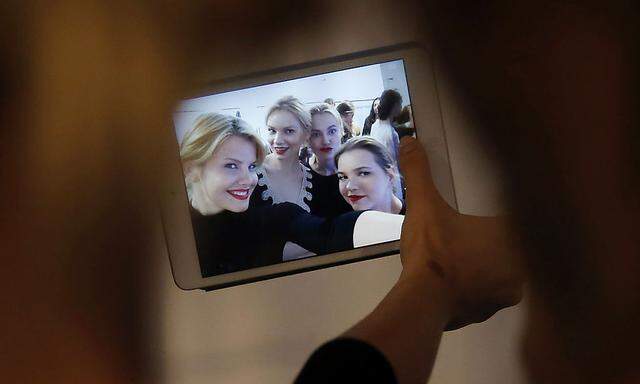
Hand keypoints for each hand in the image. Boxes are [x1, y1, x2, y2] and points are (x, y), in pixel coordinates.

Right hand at [398, 136, 523, 329]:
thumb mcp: (424, 206)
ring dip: (486, 267)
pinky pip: (487, 294)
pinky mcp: (487, 313)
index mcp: (510, 236)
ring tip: (463, 258)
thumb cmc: (433, 249)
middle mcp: (518, 267)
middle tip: (472, 236)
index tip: (489, 217)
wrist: (423, 300)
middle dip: (495, 243)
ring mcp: (504, 293)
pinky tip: (456, 280)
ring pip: (502, 274)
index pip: (520, 220)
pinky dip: (474, 288)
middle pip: (513, 249)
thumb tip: (409, 140)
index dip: (504, 217)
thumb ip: (419, 173)